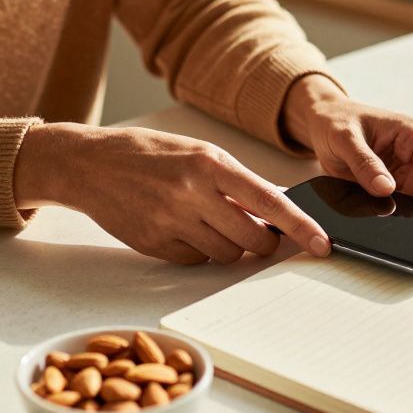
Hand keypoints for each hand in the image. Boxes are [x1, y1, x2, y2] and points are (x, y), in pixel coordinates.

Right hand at [13, 123, 331, 264]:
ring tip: (209, 223)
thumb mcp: (196, 152)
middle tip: (258, 234)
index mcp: (210, 163)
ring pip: (226, 254)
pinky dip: (199, 252)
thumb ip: (234, 180)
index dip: (301, 226)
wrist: (89, 164)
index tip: (322, 243)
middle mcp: (193, 191)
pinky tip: (182, 229)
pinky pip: (196, 261)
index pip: (269, 201)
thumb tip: (275, 209)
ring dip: (229, 246)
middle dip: (263, 243)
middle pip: (252, 238)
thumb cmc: (147, 154)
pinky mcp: (154, 243)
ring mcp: (172, 220)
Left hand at [281, 75, 412, 201]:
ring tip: (374, 198)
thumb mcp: (345, 140)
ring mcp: (409, 162)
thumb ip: (365, 164)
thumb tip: (386, 189)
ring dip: (402, 204)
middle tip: (386, 207)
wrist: (324, 120)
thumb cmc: (335, 120)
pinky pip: (404, 197)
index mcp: (412, 131)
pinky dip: (393, 203)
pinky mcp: (398, 175)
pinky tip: (375, 198)